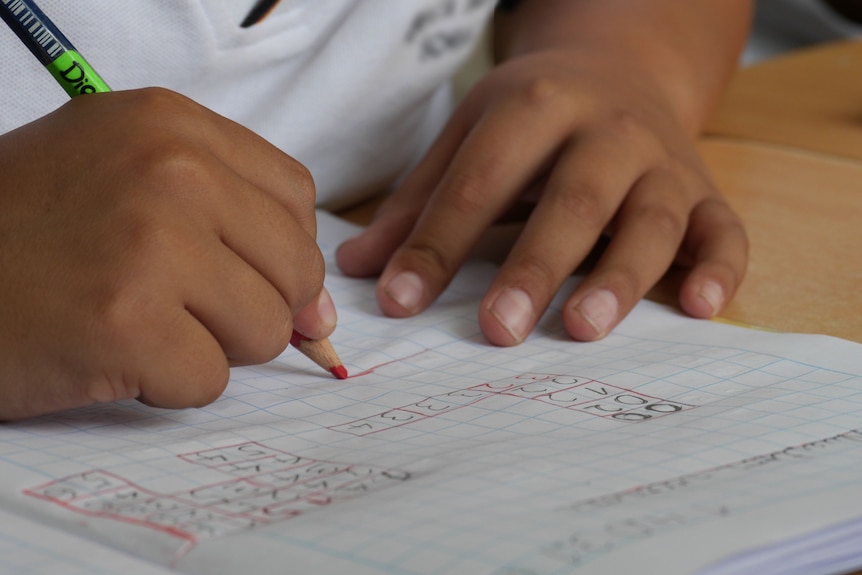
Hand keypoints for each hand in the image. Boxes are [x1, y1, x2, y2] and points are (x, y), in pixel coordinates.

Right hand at [0, 88, 331, 419]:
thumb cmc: (28, 233)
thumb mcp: (128, 183)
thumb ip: (233, 226)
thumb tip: (321, 314)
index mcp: (171, 124)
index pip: (295, 198)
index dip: (281, 251)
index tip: (250, 277)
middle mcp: (170, 170)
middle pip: (295, 268)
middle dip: (253, 307)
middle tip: (180, 307)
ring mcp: (151, 244)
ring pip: (265, 329)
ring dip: (210, 346)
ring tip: (138, 323)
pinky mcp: (127, 322)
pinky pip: (209, 380)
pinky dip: (166, 384)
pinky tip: (111, 353)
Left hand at [336, 49, 746, 344]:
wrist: (620, 69)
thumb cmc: (533, 118)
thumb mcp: (469, 137)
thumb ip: (418, 203)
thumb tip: (356, 270)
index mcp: (535, 107)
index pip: (479, 182)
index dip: (437, 244)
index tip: (399, 303)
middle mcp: (606, 130)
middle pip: (572, 200)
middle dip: (534, 266)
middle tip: (497, 330)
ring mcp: (662, 161)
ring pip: (651, 219)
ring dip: (621, 276)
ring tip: (582, 329)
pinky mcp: (705, 191)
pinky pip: (724, 230)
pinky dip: (720, 268)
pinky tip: (700, 308)